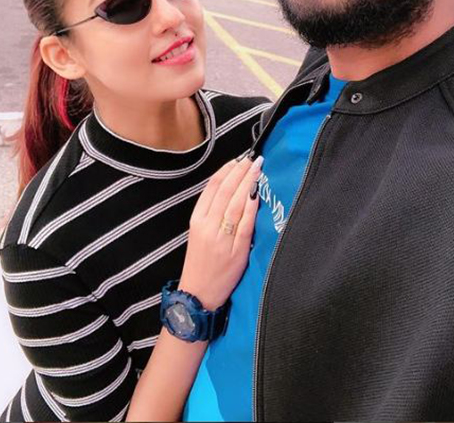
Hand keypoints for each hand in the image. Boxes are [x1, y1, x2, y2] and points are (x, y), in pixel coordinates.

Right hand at [178, 155, 262, 309]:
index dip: (226, 171)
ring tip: (257, 169)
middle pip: (225, 192)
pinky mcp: (235, 252)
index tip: (237, 159)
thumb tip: (232, 189)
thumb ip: (212, 213)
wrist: (198, 295)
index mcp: (196, 220)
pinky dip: (251, 208)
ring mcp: (221, 239)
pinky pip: (245, 225)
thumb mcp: (198, 233)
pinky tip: (257, 194)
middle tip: (252, 159)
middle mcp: (207, 227)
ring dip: (247, 183)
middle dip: (240, 172)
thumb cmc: (200, 262)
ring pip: (235, 204)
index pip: (212, 188)